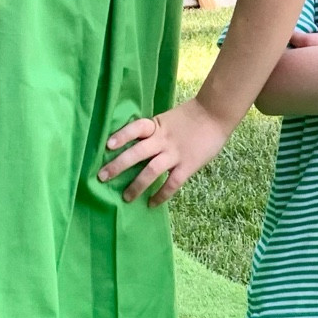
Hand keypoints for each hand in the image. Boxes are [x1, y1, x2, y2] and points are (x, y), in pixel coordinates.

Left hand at [100, 97, 232, 205]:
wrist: (215, 115)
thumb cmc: (190, 117)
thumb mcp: (167, 119)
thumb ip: (153, 132)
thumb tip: (135, 147)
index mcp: (157, 126)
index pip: (136, 128)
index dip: (122, 136)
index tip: (107, 146)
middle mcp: (163, 140)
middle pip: (137, 153)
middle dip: (118, 166)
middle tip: (102, 177)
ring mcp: (175, 153)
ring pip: (151, 171)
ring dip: (136, 185)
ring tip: (125, 198)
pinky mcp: (188, 165)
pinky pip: (172, 183)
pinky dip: (161, 195)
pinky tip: (151, 203)